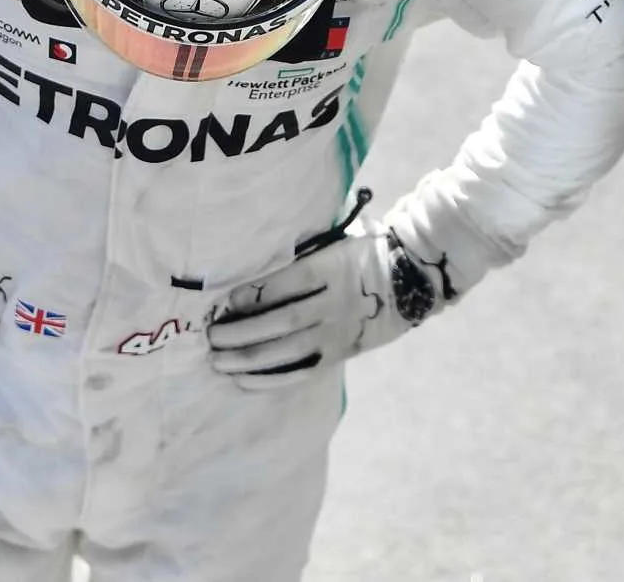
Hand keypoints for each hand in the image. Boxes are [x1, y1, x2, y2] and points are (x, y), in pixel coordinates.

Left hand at [207, 222, 459, 390]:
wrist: (412, 281)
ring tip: (218, 361)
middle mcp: (335, 303)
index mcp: (333, 268)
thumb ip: (303, 255)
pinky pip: (301, 371)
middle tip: (211, 337)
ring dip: (248, 358)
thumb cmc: (363, 254)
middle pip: (282, 321)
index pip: (287, 285)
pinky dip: (270, 379)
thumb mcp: (337, 243)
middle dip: (242, 332)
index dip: (254, 294)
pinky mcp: (339, 354)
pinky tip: (243, 379)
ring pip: (288, 350)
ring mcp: (338, 332)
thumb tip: (254, 262)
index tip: (226, 301)